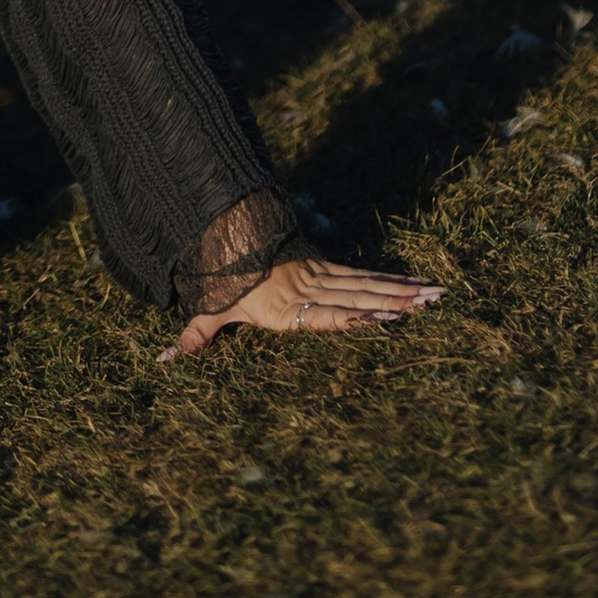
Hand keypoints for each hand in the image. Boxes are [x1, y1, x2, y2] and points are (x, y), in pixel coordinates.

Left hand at [162, 252, 441, 360]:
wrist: (228, 235)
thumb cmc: (223, 282)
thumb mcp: (210, 308)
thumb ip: (194, 337)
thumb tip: (163, 362)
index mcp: (288, 309)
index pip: (327, 314)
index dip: (357, 316)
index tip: (386, 316)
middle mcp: (309, 292)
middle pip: (357, 296)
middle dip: (395, 301)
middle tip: (431, 303)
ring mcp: (320, 277)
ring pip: (366, 284)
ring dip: (401, 291)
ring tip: (434, 295)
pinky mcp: (325, 269)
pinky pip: (360, 276)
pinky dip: (388, 281)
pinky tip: (413, 286)